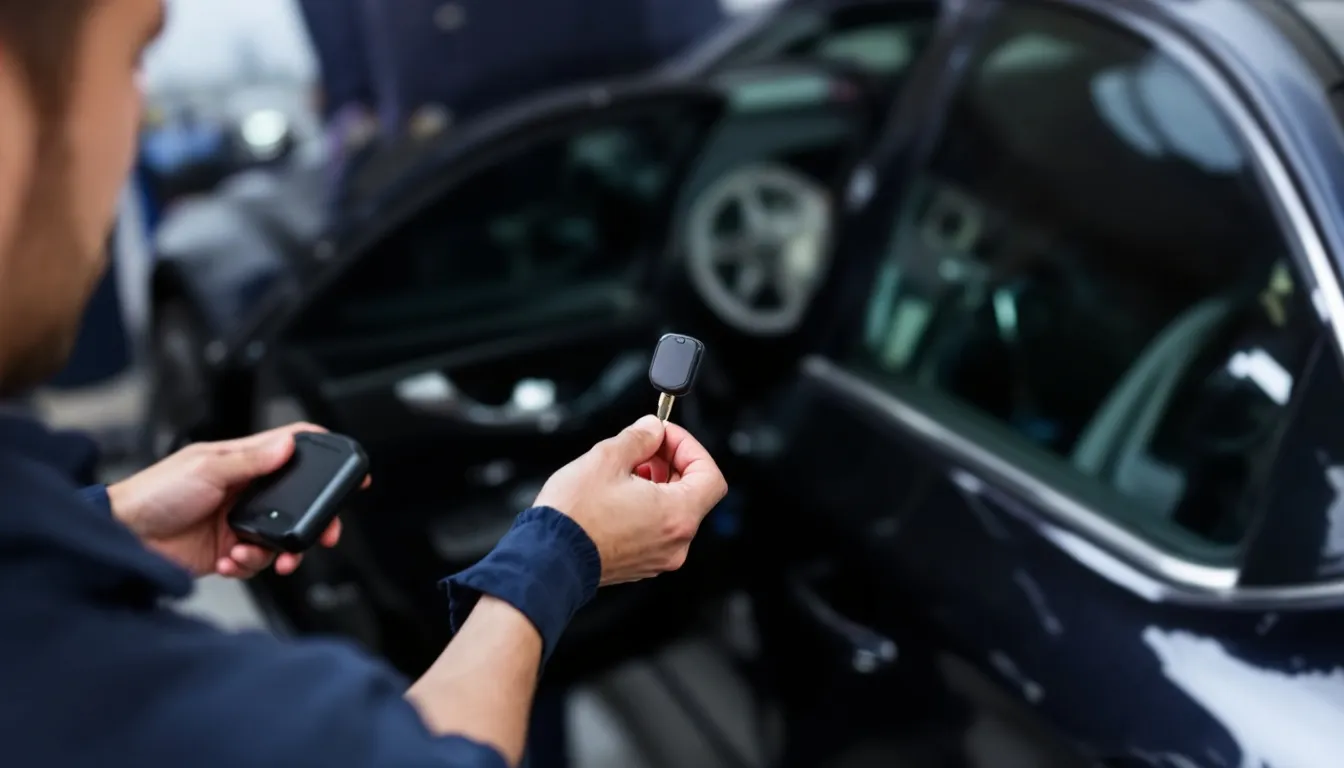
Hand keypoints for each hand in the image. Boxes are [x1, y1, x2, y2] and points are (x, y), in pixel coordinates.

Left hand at [107, 423, 360, 578]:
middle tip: (324, 534)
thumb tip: (287, 444)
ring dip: (273, 551)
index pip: (292, 449)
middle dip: (314, 521)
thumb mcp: (206, 468)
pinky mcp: (229, 550)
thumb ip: (250, 459)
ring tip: (251, 553)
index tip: (349, 470)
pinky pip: (256, 561)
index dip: (323, 454)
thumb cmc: (153, 493)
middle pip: (299, 502)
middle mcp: (245, 490)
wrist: (122, 537)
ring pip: (281, 537)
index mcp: (243, 461)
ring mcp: (239, 521)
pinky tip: (227, 559)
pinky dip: (246, 565)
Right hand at [534, 415, 727, 584]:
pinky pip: (657, 529)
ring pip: (674, 511)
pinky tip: (618, 496)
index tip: (666, 437)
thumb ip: (640, 437)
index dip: (690, 448)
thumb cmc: (574, 516)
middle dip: (671, 463)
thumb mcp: (607, 458)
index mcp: (677, 514)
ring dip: (657, 485)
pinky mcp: (642, 565)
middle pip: (694, 493)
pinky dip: (646, 508)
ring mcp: (660, 557)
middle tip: (644, 448)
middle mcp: (676, 541)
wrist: (548, 559)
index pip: (711, 475)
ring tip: (625, 471)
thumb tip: (652, 429)